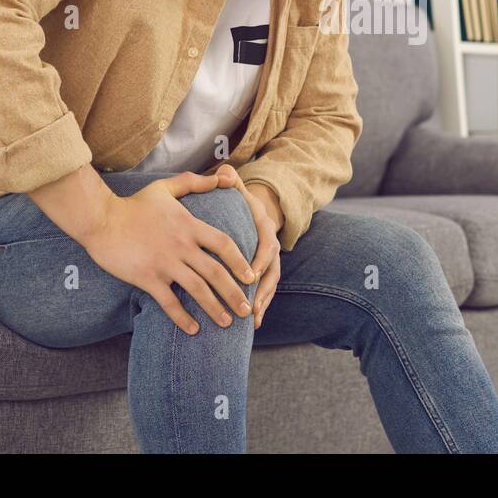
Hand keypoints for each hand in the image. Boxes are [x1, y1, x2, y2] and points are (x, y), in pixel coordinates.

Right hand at [81, 170, 256, 335]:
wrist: (101, 219)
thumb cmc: (133, 205)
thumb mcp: (166, 187)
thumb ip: (195, 182)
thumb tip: (224, 178)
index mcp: (189, 225)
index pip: (224, 245)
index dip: (240, 262)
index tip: (251, 276)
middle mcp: (182, 246)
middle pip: (216, 273)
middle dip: (235, 293)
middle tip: (247, 309)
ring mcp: (165, 264)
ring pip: (197, 291)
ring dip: (215, 309)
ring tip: (227, 323)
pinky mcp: (147, 278)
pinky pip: (169, 303)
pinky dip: (182, 318)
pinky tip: (193, 329)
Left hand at [213, 164, 282, 329]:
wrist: (256, 211)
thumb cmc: (240, 203)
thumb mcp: (238, 190)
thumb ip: (231, 182)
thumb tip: (224, 172)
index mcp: (265, 229)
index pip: (266, 247)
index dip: (260, 262)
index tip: (250, 275)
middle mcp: (271, 248)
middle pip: (272, 272)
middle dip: (262, 290)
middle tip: (250, 306)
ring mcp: (271, 263)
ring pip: (271, 286)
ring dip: (262, 304)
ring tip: (252, 320)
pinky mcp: (265, 274)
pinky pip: (265, 293)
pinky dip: (261, 308)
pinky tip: (253, 325)